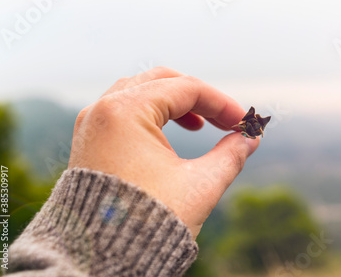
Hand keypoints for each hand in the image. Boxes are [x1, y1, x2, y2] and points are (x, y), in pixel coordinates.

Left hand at [68, 67, 259, 238]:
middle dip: (197, 97)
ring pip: (139, 92)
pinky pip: (123, 112)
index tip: (244, 123)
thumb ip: (231, 155)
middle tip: (223, 118)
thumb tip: (251, 139)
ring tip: (198, 125)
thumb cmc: (148, 222)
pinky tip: (169, 135)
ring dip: (173, 103)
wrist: (99, 259)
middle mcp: (102, 110)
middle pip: (160, 81)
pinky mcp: (90, 142)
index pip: (185, 89)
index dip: (221, 103)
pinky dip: (151, 115)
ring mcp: (92, 125)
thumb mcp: (200, 186)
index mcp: (125, 111)